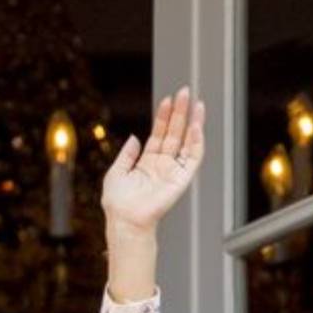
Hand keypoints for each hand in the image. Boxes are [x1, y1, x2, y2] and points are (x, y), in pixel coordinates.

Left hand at [101, 86, 204, 237]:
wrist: (125, 219)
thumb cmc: (118, 203)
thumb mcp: (116, 172)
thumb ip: (126, 154)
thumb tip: (134, 137)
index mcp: (146, 163)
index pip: (158, 134)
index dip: (163, 117)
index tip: (167, 100)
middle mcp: (162, 164)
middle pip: (174, 133)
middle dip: (180, 112)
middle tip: (185, 92)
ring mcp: (173, 170)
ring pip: (186, 141)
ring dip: (192, 122)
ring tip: (196, 103)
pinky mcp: (182, 178)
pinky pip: (193, 157)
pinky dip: (196, 141)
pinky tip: (196, 126)